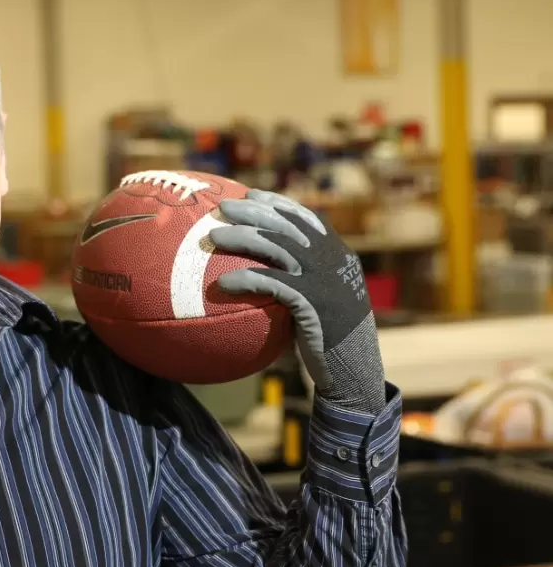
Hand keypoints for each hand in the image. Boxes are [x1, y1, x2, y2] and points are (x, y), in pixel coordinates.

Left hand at [209, 189, 386, 413]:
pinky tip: (222, 283)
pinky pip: (272, 284)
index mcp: (337, 256)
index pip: (306, 219)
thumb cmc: (331, 342)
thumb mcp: (321, 304)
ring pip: (278, 246)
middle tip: (223, 208)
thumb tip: (263, 275)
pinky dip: (246, 279)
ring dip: (242, 238)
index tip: (250, 196)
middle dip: (253, 212)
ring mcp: (324, 280)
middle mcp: (333, 261)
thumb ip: (302, 284)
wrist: (354, 370)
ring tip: (213, 238)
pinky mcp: (313, 302)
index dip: (278, 204)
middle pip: (287, 225)